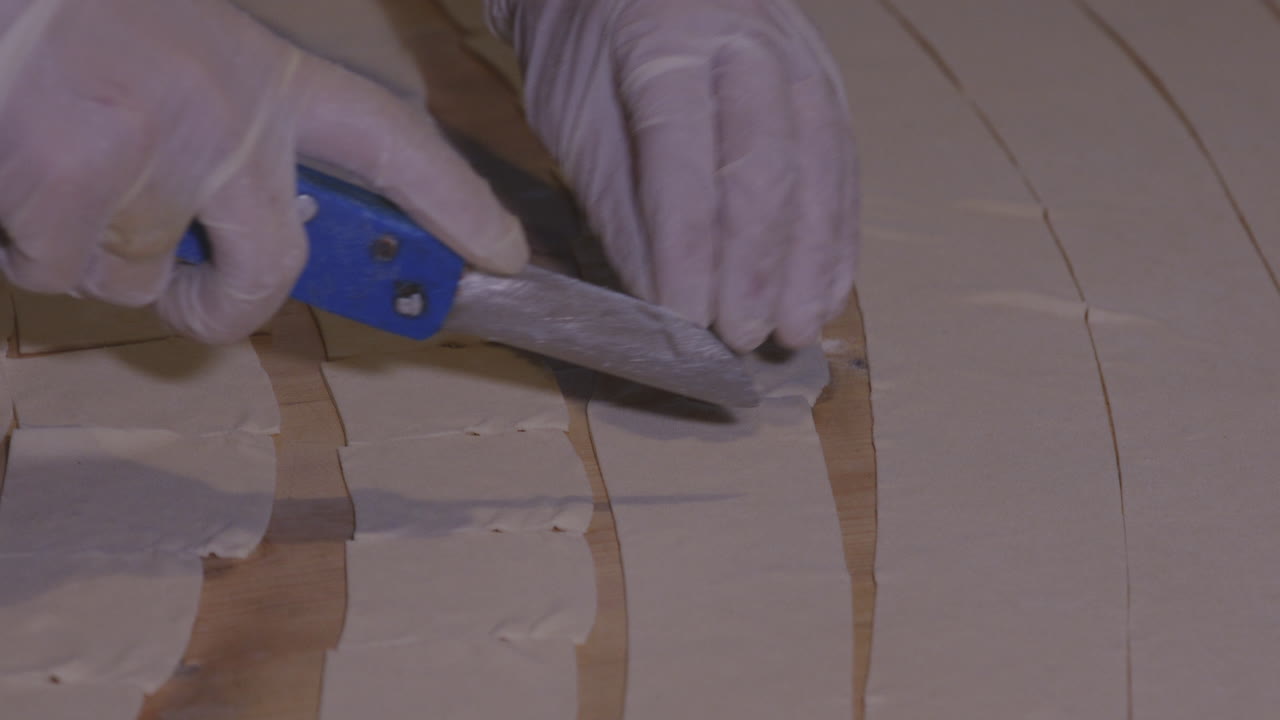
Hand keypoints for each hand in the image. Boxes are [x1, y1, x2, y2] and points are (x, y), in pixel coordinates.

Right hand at [0, 0, 527, 341]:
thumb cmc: (91, 28)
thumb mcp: (198, 65)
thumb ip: (244, 148)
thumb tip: (265, 240)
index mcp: (273, 79)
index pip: (394, 143)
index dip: (456, 204)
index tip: (504, 254)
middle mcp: (232, 112)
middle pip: (273, 270)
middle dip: (226, 307)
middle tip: (193, 300)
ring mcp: (157, 143)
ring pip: (140, 278)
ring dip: (93, 253)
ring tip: (59, 164)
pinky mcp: (72, 172)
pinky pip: (58, 270)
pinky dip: (27, 247)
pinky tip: (18, 173)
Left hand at [488, 0, 857, 350]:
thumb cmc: (588, 56)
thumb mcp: (576, 124)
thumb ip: (621, 210)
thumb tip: (664, 305)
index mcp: (665, 44)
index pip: (684, 161)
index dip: (688, 250)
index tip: (687, 321)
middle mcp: (746, 43)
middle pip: (766, 163)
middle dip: (758, 264)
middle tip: (745, 336)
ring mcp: (798, 57)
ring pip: (820, 165)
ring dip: (811, 260)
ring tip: (796, 331)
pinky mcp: (826, 83)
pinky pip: (842, 165)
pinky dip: (836, 236)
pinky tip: (827, 291)